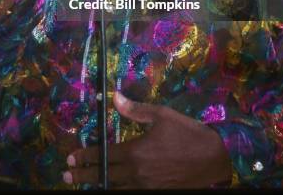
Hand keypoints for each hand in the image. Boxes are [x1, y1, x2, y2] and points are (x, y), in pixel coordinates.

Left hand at [63, 91, 231, 188]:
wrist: (214, 159)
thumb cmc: (188, 134)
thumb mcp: (162, 116)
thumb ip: (135, 109)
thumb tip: (114, 96)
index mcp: (136, 152)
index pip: (104, 156)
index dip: (86, 157)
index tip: (71, 159)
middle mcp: (138, 173)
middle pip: (105, 176)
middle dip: (84, 175)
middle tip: (67, 176)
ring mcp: (147, 188)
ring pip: (116, 188)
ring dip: (99, 185)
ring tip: (85, 184)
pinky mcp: (157, 194)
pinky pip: (132, 193)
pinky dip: (119, 190)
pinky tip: (114, 187)